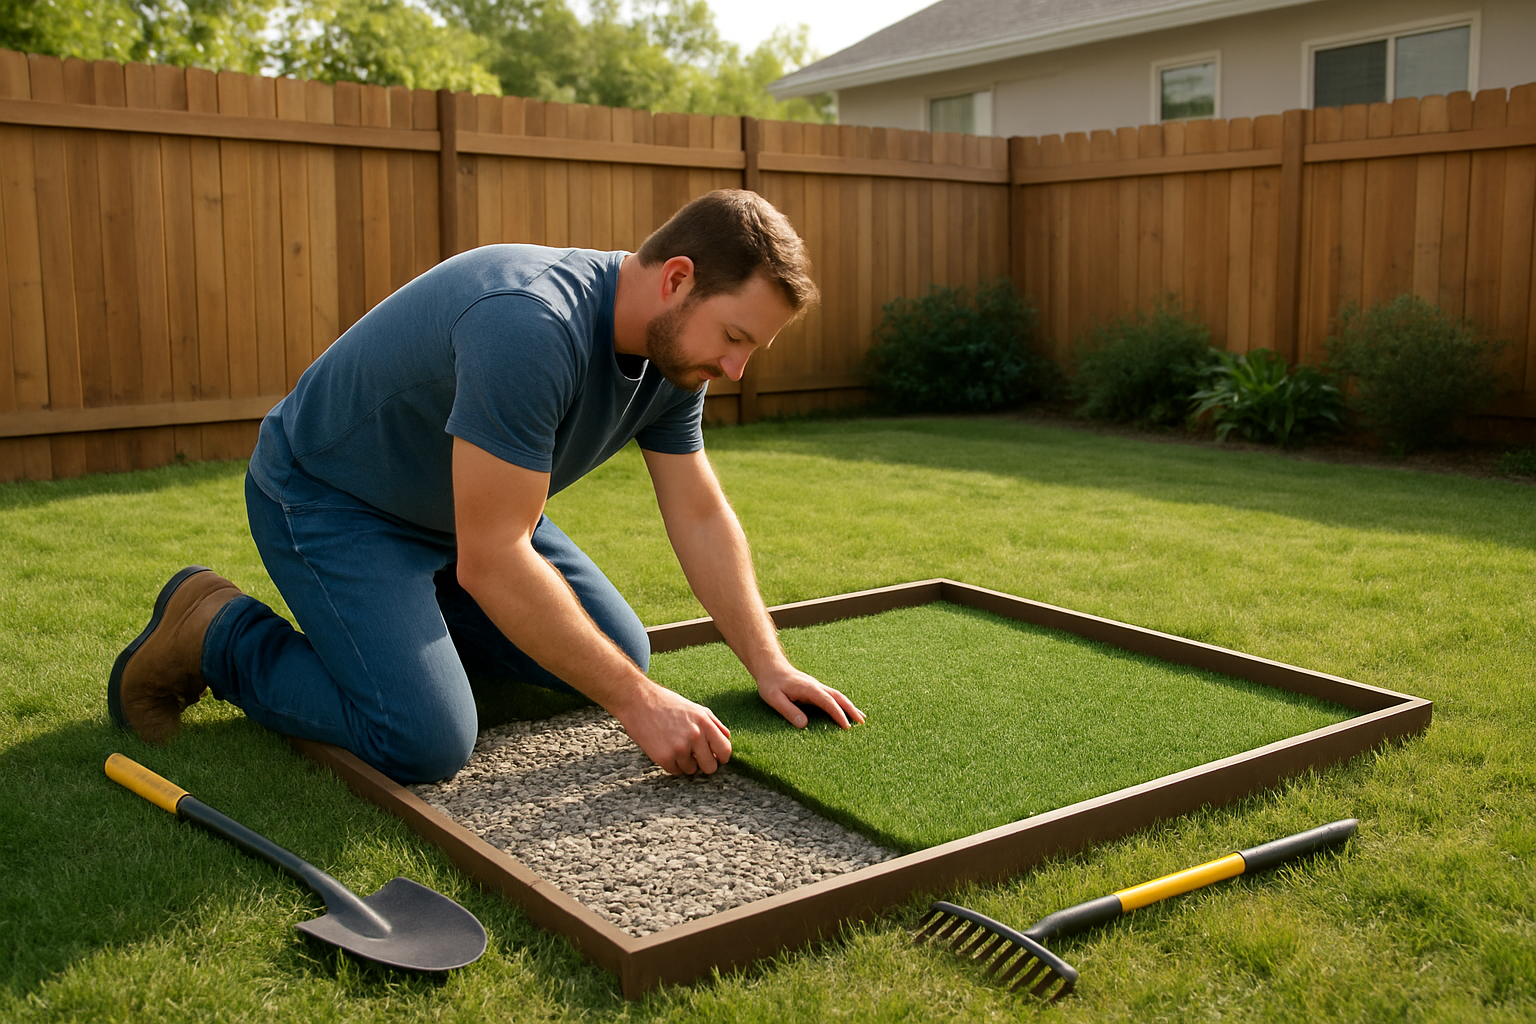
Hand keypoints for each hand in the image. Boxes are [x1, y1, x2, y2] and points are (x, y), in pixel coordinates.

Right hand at [614, 683, 732, 775]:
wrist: (638, 701)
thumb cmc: (667, 704)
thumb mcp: (696, 709)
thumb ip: (714, 724)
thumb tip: (726, 739)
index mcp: (705, 723)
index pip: (725, 750)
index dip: (721, 757)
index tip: (715, 757)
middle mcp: (695, 736)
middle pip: (711, 767)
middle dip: (704, 765)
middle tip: (695, 757)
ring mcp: (680, 748)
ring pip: (692, 770)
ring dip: (685, 762)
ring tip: (675, 746)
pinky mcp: (664, 757)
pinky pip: (676, 771)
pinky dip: (672, 764)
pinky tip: (665, 749)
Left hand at [756, 665, 865, 729]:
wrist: (770, 666)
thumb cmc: (770, 683)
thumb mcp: (774, 698)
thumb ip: (788, 710)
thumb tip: (803, 724)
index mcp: (808, 688)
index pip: (828, 702)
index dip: (838, 714)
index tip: (846, 726)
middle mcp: (816, 686)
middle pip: (838, 697)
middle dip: (851, 709)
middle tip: (862, 722)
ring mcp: (816, 687)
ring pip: (837, 696)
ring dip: (849, 706)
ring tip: (860, 718)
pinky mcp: (814, 689)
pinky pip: (831, 697)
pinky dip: (841, 704)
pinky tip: (844, 711)